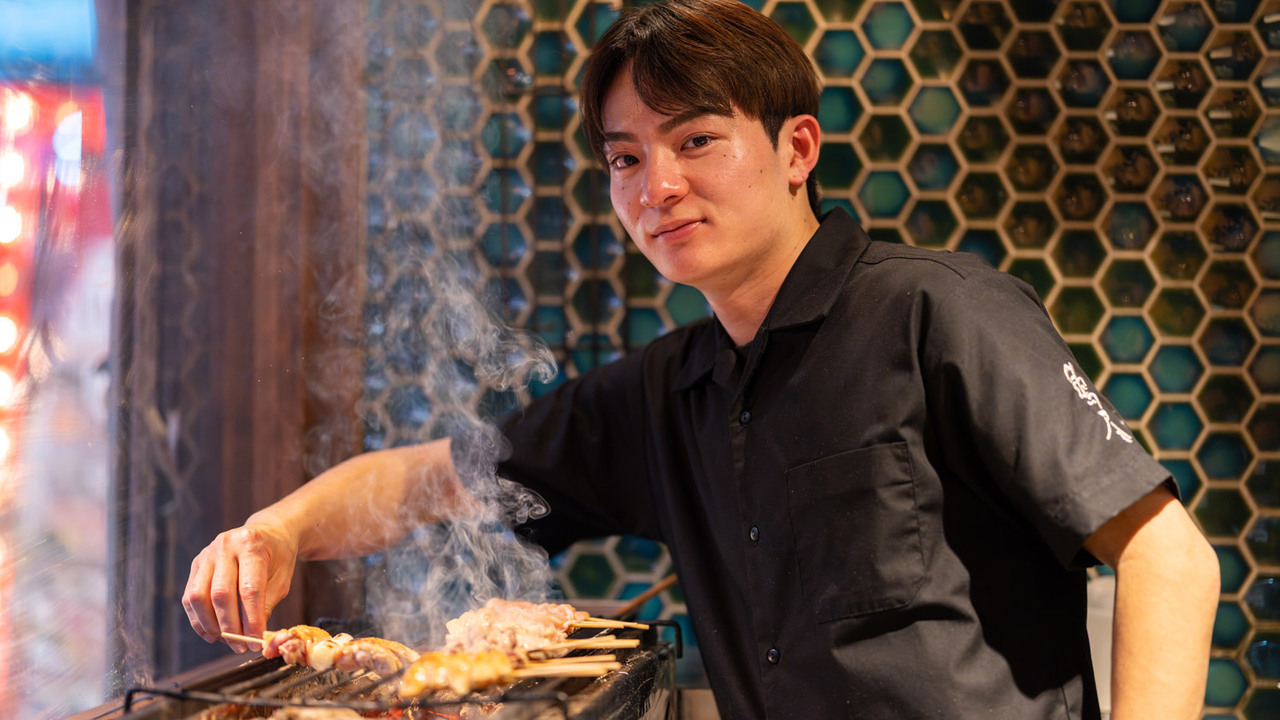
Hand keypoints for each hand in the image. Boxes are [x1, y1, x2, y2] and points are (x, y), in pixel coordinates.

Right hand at [182, 521, 298, 652]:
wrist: (268, 531)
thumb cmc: (278, 556)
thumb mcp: (282, 578)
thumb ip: (266, 604)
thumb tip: (253, 636)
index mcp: (252, 545)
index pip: (249, 589)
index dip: (251, 619)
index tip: (255, 641)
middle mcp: (225, 546)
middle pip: (221, 594)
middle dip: (230, 626)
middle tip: (241, 646)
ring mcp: (207, 554)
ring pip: (199, 596)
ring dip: (211, 625)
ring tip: (226, 641)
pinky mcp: (196, 563)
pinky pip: (190, 596)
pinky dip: (198, 619)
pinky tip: (211, 633)